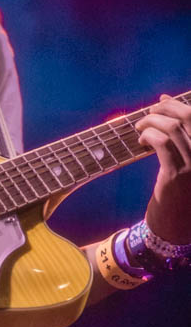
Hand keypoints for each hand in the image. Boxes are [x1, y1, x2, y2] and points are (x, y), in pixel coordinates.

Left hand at [135, 94, 190, 243]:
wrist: (175, 226)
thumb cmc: (178, 192)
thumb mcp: (185, 162)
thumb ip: (179, 138)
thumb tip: (164, 104)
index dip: (178, 104)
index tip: (162, 100)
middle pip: (188, 117)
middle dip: (164, 109)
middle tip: (148, 113)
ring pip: (172, 127)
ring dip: (151, 121)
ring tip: (140, 128)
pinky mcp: (177, 175)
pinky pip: (162, 142)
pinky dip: (148, 135)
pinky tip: (142, 142)